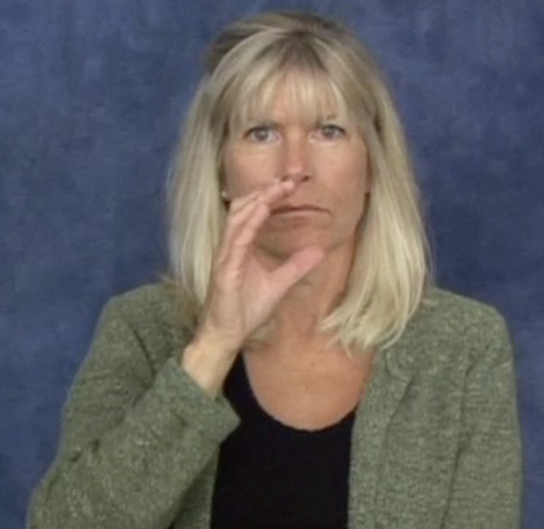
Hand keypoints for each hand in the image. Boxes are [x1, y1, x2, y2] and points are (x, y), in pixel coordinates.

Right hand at [181, 178, 324, 393]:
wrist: (227, 334)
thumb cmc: (245, 310)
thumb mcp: (279, 284)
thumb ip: (296, 266)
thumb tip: (318, 250)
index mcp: (242, 247)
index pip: (254, 213)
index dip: (270, 196)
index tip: (290, 184)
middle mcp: (231, 246)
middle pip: (244, 208)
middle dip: (265, 191)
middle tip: (288, 179)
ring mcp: (225, 256)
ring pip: (238, 218)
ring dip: (258, 200)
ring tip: (277, 187)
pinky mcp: (224, 269)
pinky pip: (236, 240)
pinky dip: (249, 223)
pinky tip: (262, 211)